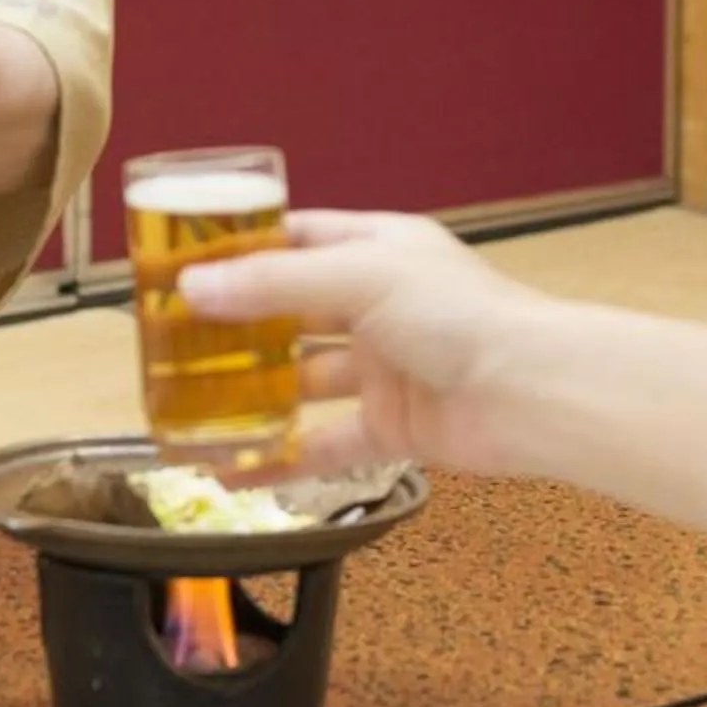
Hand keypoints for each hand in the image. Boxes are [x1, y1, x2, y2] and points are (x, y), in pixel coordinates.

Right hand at [178, 210, 554, 476]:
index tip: (186, 265)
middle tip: (174, 340)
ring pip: (303, 379)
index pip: (298, 238)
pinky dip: (282, 457)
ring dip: (253, 394)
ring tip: (189, 406)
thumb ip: (274, 284)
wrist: (532, 394)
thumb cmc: (463, 316)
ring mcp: (384, 366)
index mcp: (377, 247)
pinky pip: (324, 442)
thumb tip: (195, 286)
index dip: (244, 250)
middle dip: (237, 326)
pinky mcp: (391, 425)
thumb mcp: (360, 276)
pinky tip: (234, 468)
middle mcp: (378, 304)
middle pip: (292, 311)